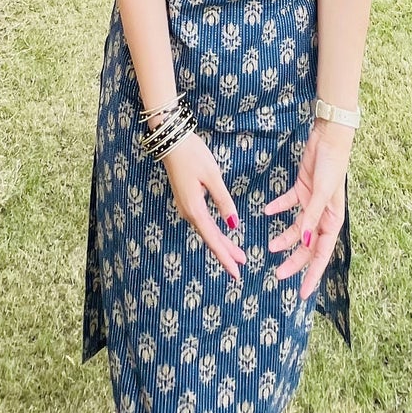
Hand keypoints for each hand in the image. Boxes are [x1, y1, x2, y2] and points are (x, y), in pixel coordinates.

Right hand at [162, 132, 247, 279]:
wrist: (171, 140)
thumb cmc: (193, 154)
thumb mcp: (212, 175)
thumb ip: (223, 200)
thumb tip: (234, 225)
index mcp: (194, 208)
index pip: (213, 239)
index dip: (226, 256)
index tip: (237, 273)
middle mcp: (188, 211)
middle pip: (209, 238)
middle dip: (225, 252)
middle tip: (241, 266)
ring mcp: (185, 206)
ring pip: (206, 231)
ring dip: (220, 243)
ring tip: (236, 255)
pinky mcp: (186, 200)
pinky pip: (202, 222)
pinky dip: (213, 232)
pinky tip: (220, 235)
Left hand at [264, 121, 351, 298]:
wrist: (329, 137)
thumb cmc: (332, 165)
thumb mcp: (322, 194)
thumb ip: (311, 217)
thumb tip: (304, 242)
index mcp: (333, 220)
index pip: (321, 254)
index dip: (312, 274)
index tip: (303, 294)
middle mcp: (323, 215)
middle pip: (307, 245)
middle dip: (294, 261)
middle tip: (278, 275)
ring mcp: (312, 202)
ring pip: (297, 228)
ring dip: (284, 237)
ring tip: (269, 247)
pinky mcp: (303, 188)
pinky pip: (288, 203)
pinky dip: (278, 208)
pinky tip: (266, 211)